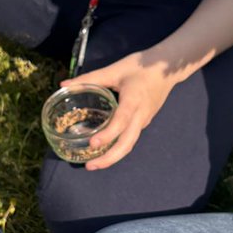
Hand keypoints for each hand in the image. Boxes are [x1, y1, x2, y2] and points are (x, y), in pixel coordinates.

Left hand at [64, 48, 176, 169]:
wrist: (168, 67)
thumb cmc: (141, 66)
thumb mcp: (114, 70)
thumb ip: (89, 78)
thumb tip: (63, 85)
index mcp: (134, 100)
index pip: (121, 121)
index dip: (107, 134)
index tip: (92, 144)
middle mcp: (141, 115)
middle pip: (127, 143)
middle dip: (109, 158)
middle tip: (89, 166)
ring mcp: (144, 120)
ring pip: (130, 144)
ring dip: (113, 156)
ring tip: (94, 163)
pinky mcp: (144, 121)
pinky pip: (131, 138)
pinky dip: (118, 148)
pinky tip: (105, 149)